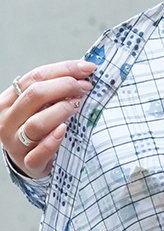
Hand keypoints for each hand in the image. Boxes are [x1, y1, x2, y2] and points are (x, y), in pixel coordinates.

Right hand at [0, 60, 97, 179]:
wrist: (29, 161)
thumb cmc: (37, 127)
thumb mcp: (39, 105)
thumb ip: (54, 88)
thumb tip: (85, 67)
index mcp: (9, 100)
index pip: (34, 77)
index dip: (64, 69)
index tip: (88, 68)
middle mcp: (8, 120)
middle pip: (35, 95)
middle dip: (65, 86)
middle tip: (86, 87)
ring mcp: (15, 143)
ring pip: (37, 123)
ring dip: (62, 110)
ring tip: (78, 105)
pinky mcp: (27, 163)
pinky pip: (39, 153)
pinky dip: (52, 142)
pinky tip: (64, 130)